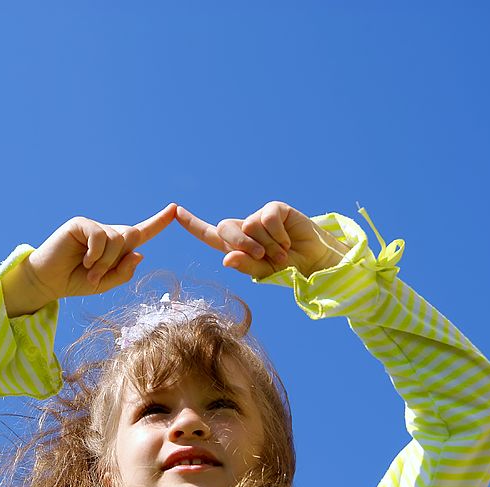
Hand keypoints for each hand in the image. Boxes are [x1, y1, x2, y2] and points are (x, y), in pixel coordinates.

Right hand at [2, 203, 175, 316]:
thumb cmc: (76, 281)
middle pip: (131, 237)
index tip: (175, 209)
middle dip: (119, 260)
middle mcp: (107, 232)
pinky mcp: (80, 224)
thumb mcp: (105, 283)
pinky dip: (96, 253)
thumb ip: (124, 272)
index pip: (142, 232)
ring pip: (117, 239)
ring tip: (89, 271)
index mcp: (117, 246)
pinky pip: (100, 236)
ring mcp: (94, 226)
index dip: (159, 222)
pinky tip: (85, 261)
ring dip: (106, 261)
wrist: (48, 282)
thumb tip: (140, 253)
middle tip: (98, 277)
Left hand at [176, 201, 349, 278]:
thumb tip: (227, 258)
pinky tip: (287, 241)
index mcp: (236, 245)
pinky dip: (277, 234)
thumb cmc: (287, 269)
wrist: (314, 261)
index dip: (193, 224)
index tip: (175, 211)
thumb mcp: (265, 273)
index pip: (209, 234)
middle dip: (241, 243)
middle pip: (226, 227)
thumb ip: (247, 266)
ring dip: (268, 244)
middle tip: (263, 256)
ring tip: (282, 253)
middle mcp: (244, 228)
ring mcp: (259, 217)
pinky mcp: (275, 209)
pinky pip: (267, 218)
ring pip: (249, 225)